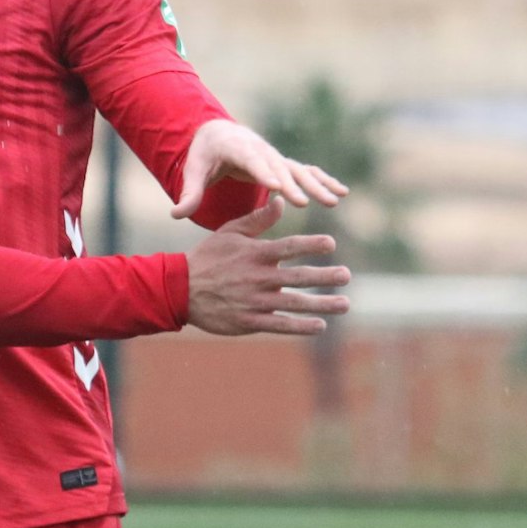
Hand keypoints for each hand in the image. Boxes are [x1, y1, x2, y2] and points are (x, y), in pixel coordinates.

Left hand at [171, 119, 348, 219]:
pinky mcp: (284, 163)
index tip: (277, 186)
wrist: (219, 133)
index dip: (264, 173)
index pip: (251, 162)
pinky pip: (307, 171)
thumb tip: (175, 214)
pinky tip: (342, 192)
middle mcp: (260, 151)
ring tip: (334, 201)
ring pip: (298, 170)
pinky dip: (324, 180)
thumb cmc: (204, 154)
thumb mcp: (193, 170)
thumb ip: (189, 192)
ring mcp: (275, 156)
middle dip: (292, 184)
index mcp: (236, 149)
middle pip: (279, 167)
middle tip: (304, 202)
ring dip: (316, 185)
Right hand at [184, 198, 351, 335]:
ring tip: (344, 304)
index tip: (331, 244)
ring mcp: (255, 301)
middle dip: (325, 276)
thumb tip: (282, 201)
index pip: (288, 247)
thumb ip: (258, 219)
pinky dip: (301, 326)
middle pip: (298, 277)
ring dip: (322, 304)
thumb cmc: (208, 257)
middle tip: (346, 275)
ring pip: (295, 303)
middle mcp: (258, 277)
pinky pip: (280, 325)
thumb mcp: (229, 232)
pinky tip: (320, 325)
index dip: (311, 245)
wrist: (180, 289)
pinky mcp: (250, 321)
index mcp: (255, 254)